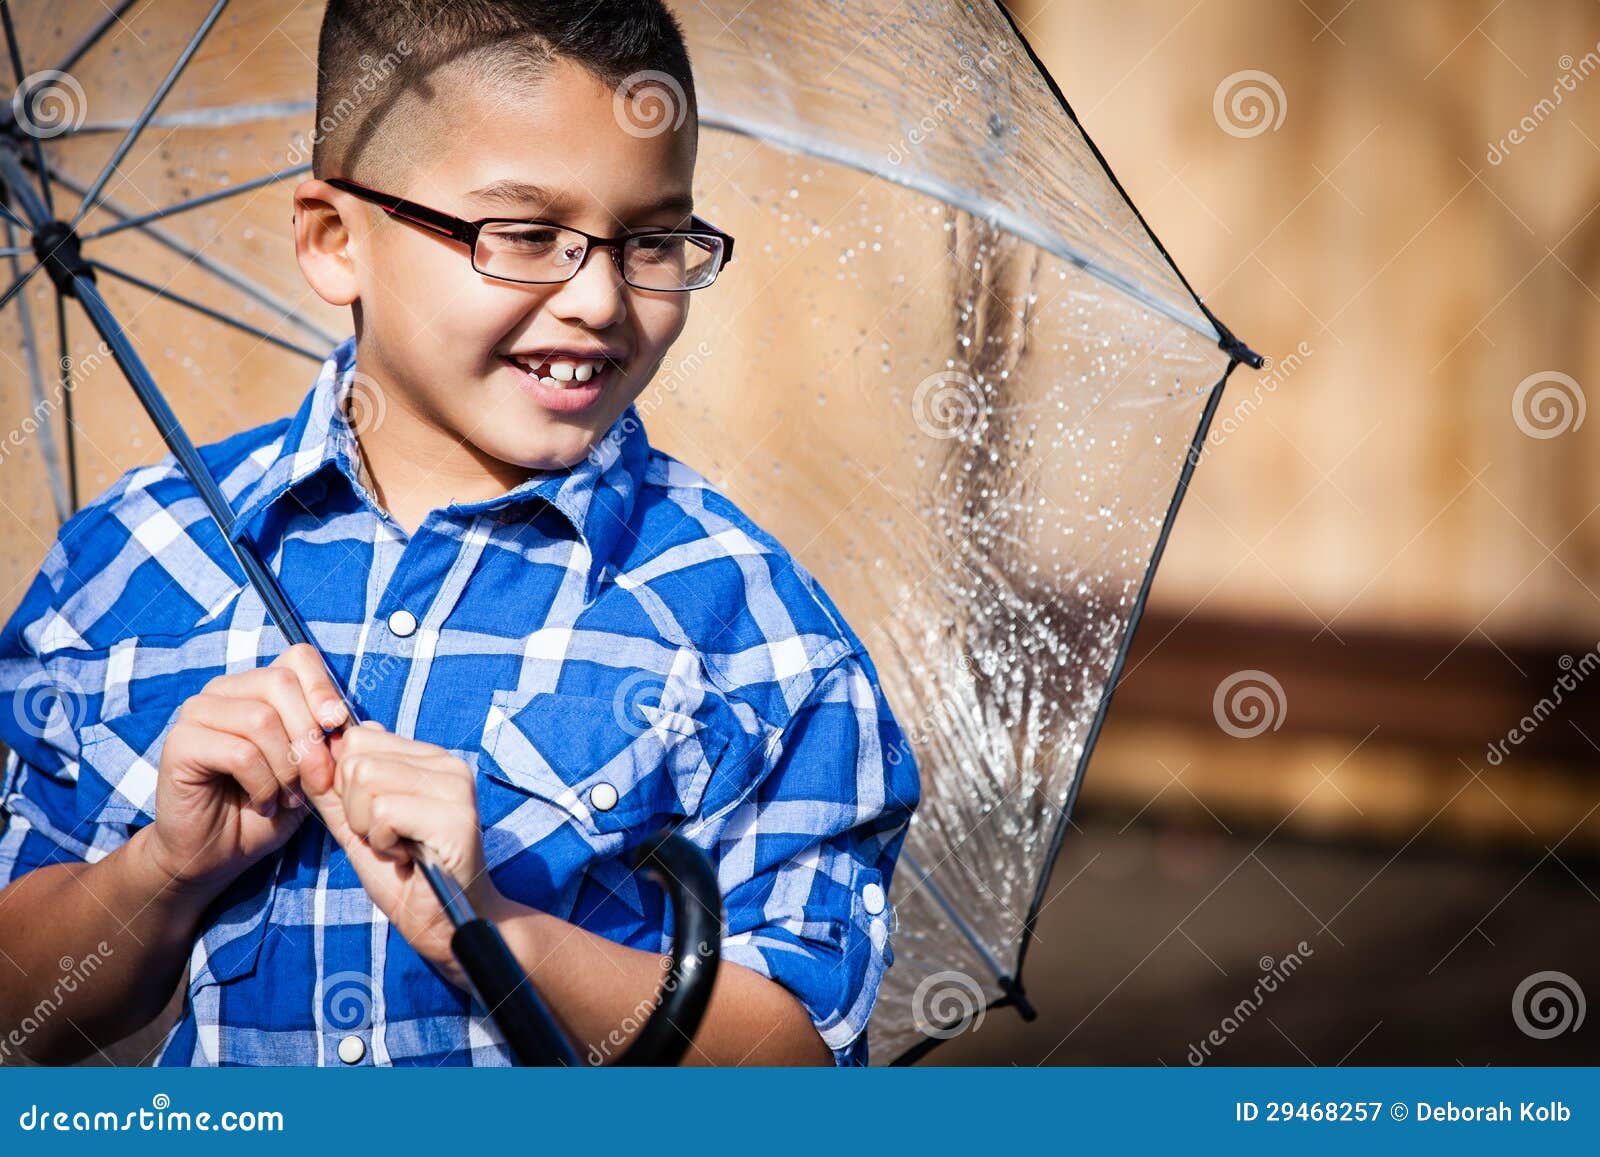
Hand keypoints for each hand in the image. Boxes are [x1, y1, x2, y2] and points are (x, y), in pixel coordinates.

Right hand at [143, 643, 348, 896]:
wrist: (222, 851)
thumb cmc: (271, 806)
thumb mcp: (313, 770)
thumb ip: (331, 741)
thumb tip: (361, 723)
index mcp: (259, 686)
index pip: (297, 658)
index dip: (323, 688)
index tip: (338, 724)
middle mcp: (224, 690)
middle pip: (280, 682)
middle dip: (310, 736)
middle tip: (319, 780)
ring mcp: (197, 713)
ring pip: (261, 718)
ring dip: (287, 767)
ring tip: (289, 796)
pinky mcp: (179, 743)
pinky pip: (239, 752)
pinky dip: (262, 784)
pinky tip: (263, 803)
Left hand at [305, 720, 502, 990]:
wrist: (444, 924)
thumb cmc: (403, 877)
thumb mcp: (355, 825)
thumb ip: (333, 787)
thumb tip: (310, 746)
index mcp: (428, 758)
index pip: (357, 738)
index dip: (344, 784)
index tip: (372, 820)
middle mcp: (447, 763)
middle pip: (356, 759)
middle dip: (354, 808)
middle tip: (386, 837)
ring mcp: (455, 787)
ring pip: (365, 778)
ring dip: (366, 826)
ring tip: (397, 846)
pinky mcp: (455, 817)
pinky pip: (384, 811)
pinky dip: (382, 842)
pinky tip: (407, 857)